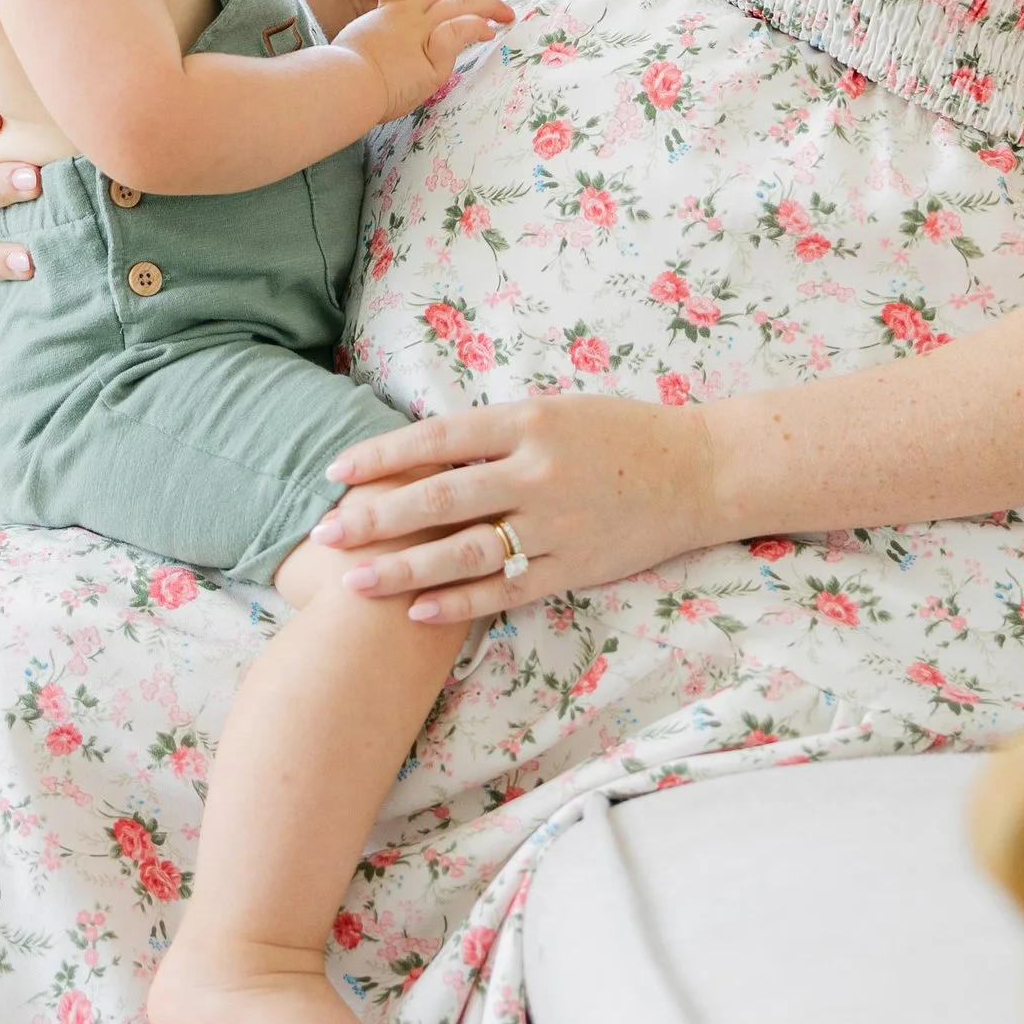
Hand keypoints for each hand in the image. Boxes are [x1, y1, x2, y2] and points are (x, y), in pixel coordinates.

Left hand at [308, 395, 719, 622]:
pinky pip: (506, 589)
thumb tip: (422, 451)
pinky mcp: (574, 567)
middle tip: (325, 532)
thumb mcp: (554, 412)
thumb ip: (494, 434)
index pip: (436, 439)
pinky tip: (416, 610)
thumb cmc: (619, 434)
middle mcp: (536, 472)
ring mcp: (556, 524)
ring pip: (465, 551)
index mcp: (527, 422)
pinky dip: (459, 601)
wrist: (698, 472)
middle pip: (440, 498)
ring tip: (355, 581)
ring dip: (404, 568)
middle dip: (376, 517)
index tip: (336, 470)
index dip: (382, 456)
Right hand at [333, 0, 513, 119]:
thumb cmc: (344, 72)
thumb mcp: (359, 44)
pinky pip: (461, 29)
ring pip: (460, 3)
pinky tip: (488, 32)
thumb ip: (378, 38)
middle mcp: (405, 14)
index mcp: (387, 11)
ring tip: (504, 11)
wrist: (345, 84)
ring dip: (488, 4)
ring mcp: (419, 31)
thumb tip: (382, 51)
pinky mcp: (432, 52)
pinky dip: (477, 27)